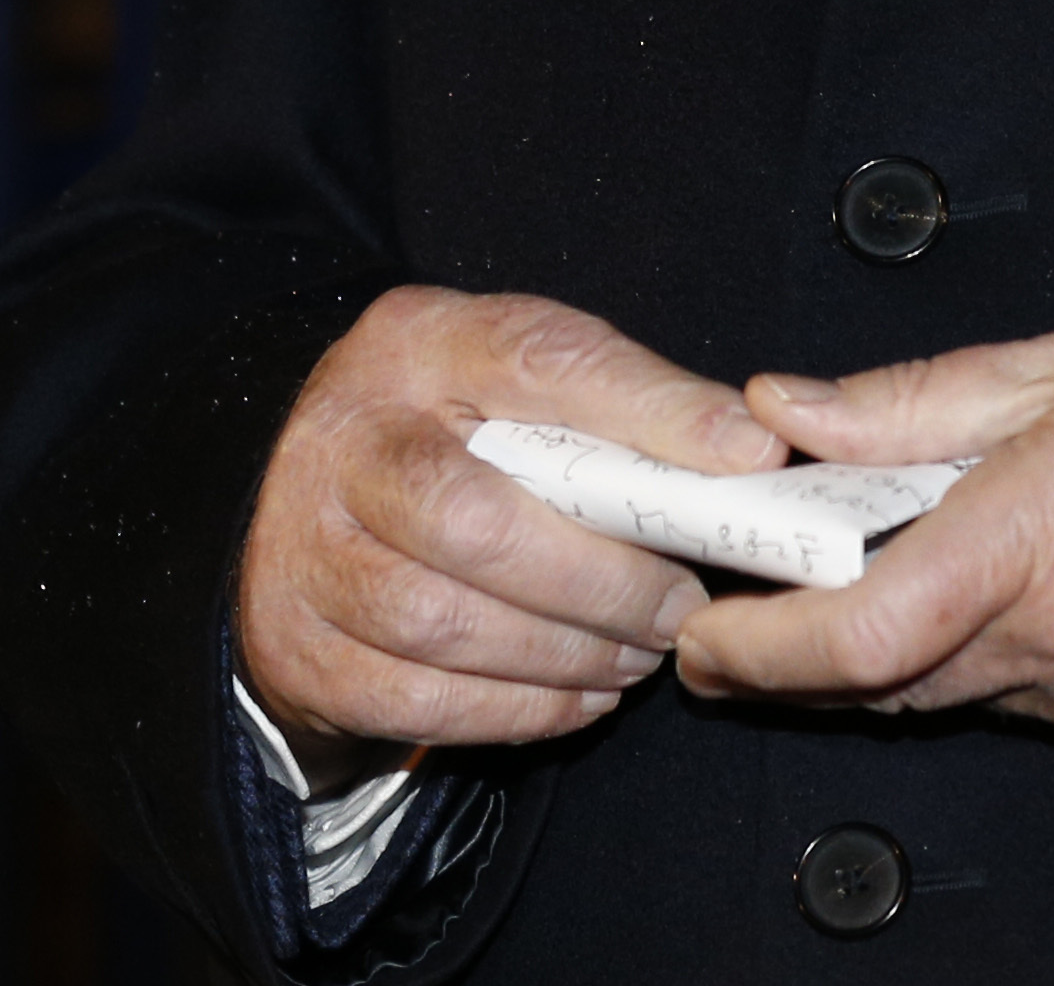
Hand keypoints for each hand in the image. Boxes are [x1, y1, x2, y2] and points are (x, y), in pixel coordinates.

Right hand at [236, 286, 789, 794]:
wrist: (305, 512)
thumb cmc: (447, 439)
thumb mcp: (515, 383)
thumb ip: (618, 404)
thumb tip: (750, 451)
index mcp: (416, 343)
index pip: (537, 360)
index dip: (648, 410)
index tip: (747, 456)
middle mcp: (345, 439)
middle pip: (472, 517)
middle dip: (601, 577)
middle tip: (679, 605)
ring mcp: (306, 549)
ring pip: (442, 623)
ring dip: (566, 653)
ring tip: (637, 653)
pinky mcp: (303, 650)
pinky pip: (421, 702)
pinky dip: (519, 711)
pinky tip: (580, 695)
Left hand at [674, 306, 1053, 771]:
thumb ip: (911, 400)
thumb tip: (790, 411)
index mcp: (1050, 526)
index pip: (862, 631)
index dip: (760, 650)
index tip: (706, 635)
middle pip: (894, 680)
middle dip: (819, 649)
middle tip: (783, 594)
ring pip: (973, 695)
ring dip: (937, 641)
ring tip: (980, 546)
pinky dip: (1027, 660)